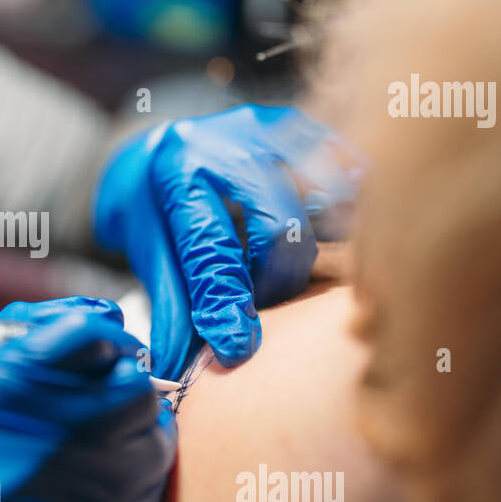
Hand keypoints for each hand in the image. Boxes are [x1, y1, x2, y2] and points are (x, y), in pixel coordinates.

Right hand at [0, 297, 175, 501]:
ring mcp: (76, 501)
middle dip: (120, 376)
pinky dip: (134, 463)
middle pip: (130, 381)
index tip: (93, 341)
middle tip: (97, 387)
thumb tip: (90, 321)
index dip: (96, 331)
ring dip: (131, 421)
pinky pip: (152, 475)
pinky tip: (93, 478)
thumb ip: (13, 356)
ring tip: (88, 439)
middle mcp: (33, 451)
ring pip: (152, 426)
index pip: (82, 334)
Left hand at [93, 104, 360, 375]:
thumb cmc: (157, 212)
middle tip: (264, 302)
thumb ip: (171, 310)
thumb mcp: (149, 255)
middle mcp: (229, 140)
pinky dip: (346, 218)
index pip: (209, 245)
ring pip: (327, 204)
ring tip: (289, 269)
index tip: (237, 347)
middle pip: (279, 225)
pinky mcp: (313, 131)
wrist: (164, 148)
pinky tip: (327, 237)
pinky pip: (351, 181)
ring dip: (318, 251)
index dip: (225, 301)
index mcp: (177, 170)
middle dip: (277, 282)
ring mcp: (276, 130)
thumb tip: (177, 371)